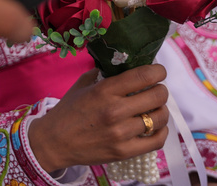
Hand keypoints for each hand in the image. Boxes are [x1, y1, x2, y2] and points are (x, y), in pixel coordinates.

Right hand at [28, 65, 168, 172]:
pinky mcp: (124, 152)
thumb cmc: (68, 110)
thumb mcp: (82, 84)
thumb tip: (123, 64)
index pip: (143, 76)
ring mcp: (120, 133)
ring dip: (161, 110)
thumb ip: (103, 72)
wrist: (54, 142)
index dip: (158, 71)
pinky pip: (156, 141)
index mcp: (104, 91)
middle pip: (157, 96)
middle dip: (161, 90)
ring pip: (159, 118)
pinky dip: (162, 132)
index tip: (159, 71)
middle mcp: (115, 111)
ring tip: (155, 108)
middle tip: (156, 89)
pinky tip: (156, 126)